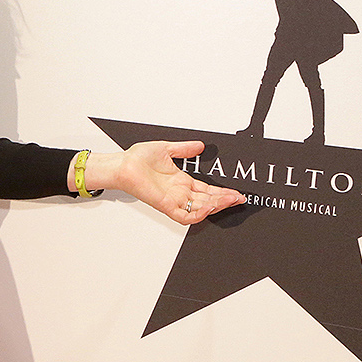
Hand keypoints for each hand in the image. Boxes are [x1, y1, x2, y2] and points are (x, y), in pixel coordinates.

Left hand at [113, 141, 247, 224]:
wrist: (122, 164)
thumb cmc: (137, 159)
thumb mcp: (166, 149)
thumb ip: (184, 148)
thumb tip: (200, 145)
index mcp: (180, 181)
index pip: (207, 190)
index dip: (222, 192)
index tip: (236, 191)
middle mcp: (179, 192)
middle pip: (208, 200)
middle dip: (225, 200)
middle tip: (239, 197)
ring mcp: (173, 200)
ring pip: (200, 209)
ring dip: (216, 205)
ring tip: (229, 199)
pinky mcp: (165, 205)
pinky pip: (184, 216)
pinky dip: (198, 214)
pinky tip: (209, 206)